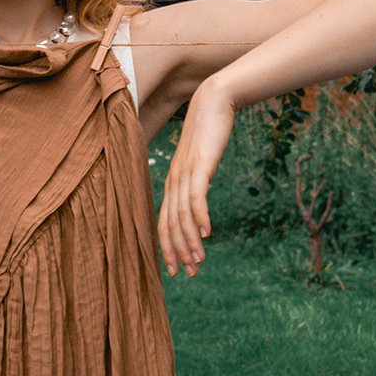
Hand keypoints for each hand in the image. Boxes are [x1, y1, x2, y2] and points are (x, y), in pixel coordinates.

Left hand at [157, 77, 235, 278]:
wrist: (212, 102)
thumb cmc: (207, 133)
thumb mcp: (199, 162)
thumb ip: (196, 181)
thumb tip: (198, 202)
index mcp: (172, 183)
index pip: (163, 222)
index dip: (168, 248)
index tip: (176, 269)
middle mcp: (173, 180)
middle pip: (169, 223)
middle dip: (177, 252)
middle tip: (188, 273)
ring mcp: (184, 173)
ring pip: (181, 215)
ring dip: (189, 241)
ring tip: (199, 261)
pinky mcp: (199, 164)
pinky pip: (196, 196)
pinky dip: (199, 216)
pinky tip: (206, 233)